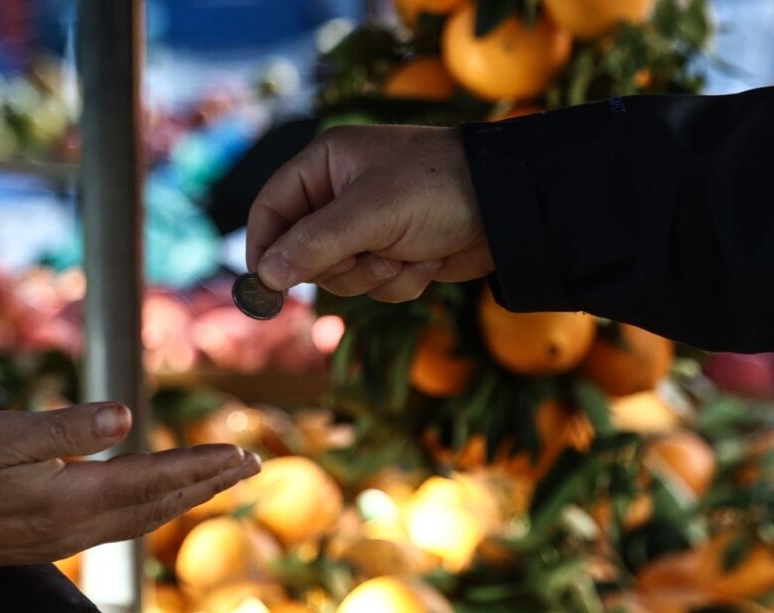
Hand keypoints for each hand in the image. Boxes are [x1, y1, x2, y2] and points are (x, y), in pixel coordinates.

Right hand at [0, 403, 259, 574]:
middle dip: (210, 482)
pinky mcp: (56, 542)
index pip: (155, 478)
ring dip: (188, 496)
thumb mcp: (5, 435)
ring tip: (221, 479)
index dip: (201, 466)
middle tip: (252, 465)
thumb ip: (66, 427)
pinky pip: (124, 525)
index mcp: (75, 498)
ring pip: (146, 517)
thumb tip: (126, 415)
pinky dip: (156, 508)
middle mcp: (82, 525)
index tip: (241, 455)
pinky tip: (159, 500)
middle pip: (163, 503)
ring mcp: (71, 538)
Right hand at [247, 125, 491, 302]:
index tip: (265, 285)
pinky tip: (431, 259)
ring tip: (409, 252)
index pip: (272, 208)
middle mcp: (342, 194)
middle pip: (304, 253)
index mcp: (326, 164)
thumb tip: (266, 275)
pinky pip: (376, 286)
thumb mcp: (370, 214)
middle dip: (341, 265)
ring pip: (343, 277)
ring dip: (377, 276)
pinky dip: (403, 281)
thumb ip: (314, 244)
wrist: (508, 210)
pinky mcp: (396, 253)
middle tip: (370, 256)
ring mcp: (370, 227)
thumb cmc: (437, 189)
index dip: (265, 247)